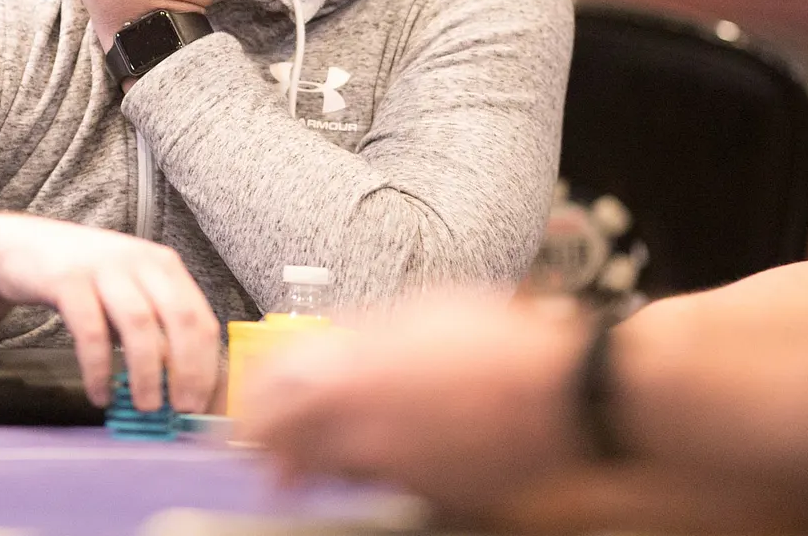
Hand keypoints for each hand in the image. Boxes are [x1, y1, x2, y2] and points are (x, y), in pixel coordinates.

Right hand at [0, 213, 220, 412]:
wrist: (21, 246)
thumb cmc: (84, 279)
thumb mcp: (127, 293)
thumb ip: (154, 328)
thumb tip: (181, 387)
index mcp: (163, 266)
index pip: (201, 318)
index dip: (206, 365)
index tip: (200, 403)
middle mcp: (139, 261)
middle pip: (180, 318)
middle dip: (187, 370)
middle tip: (180, 410)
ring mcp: (104, 267)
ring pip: (139, 324)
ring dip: (146, 373)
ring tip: (144, 407)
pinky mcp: (67, 280)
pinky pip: (91, 332)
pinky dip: (99, 368)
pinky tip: (100, 394)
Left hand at [238, 295, 586, 512]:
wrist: (562, 394)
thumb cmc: (494, 341)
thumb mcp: (415, 312)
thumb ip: (357, 335)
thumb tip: (320, 348)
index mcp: (350, 378)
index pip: (267, 404)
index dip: (249, 407)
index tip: (244, 407)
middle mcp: (362, 432)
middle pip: (286, 451)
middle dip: (271, 446)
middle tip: (263, 443)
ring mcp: (395, 470)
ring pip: (329, 473)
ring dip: (314, 461)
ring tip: (308, 453)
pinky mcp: (428, 495)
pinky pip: (381, 484)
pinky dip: (367, 471)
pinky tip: (377, 454)